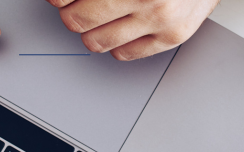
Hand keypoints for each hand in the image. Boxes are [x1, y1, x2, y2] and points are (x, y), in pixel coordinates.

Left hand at [48, 0, 219, 60]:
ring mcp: (160, 18)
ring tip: (98, 14)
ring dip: (90, 28)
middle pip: (76, 20)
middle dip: (71, 11)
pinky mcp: (173, 36)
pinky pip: (123, 54)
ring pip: (95, 41)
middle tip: (76, 4)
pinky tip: (121, 24)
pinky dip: (115, 42)